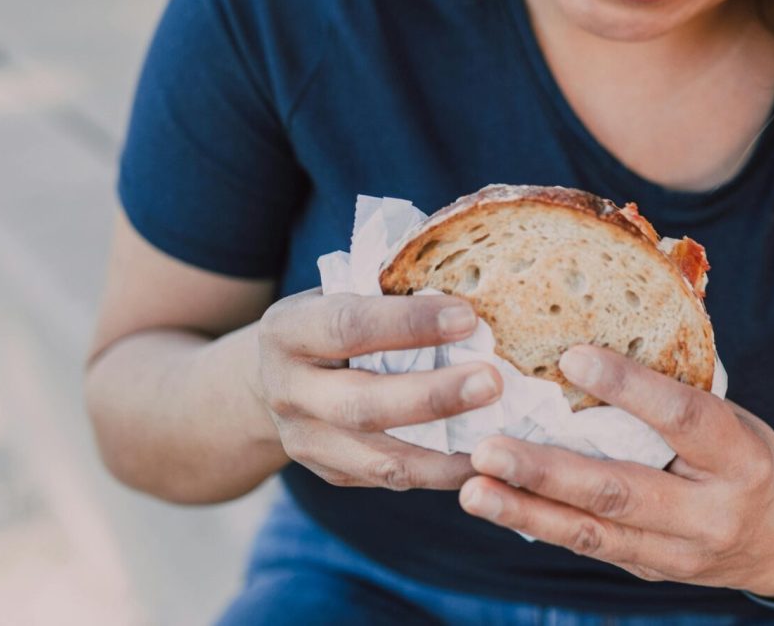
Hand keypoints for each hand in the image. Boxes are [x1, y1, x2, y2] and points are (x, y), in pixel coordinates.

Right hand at [253, 288, 503, 490]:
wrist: (274, 374)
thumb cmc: (333, 318)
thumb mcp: (344, 292)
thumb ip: (391, 296)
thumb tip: (473, 297)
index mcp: (288, 331)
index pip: (349, 326)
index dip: (409, 323)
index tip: (468, 317)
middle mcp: (286, 391)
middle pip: (363, 404)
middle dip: (433, 396)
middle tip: (492, 382)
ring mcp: (305, 441)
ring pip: (380, 458)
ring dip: (445, 451)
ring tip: (499, 435)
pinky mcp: (330, 473)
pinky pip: (391, 479)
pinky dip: (441, 472)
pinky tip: (481, 459)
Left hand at [458, 345, 773, 593]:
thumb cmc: (748, 455)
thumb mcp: (735, 414)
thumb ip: (677, 388)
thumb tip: (602, 330)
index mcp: (739, 457)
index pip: (682, 417)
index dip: (629, 386)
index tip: (572, 355)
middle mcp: (709, 513)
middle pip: (620, 491)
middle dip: (548, 472)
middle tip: (489, 449)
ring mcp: (677, 553)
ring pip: (592, 534)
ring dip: (526, 510)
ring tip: (474, 489)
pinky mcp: (648, 571)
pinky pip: (588, 547)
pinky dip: (539, 524)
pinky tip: (498, 503)